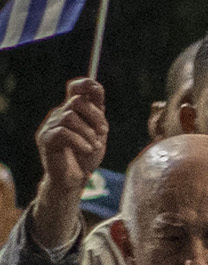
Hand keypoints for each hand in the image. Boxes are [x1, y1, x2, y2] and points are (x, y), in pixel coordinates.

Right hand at [31, 76, 106, 252]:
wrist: (74, 180)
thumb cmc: (86, 157)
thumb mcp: (98, 133)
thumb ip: (97, 114)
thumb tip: (97, 90)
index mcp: (72, 111)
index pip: (75, 88)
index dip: (86, 85)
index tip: (99, 91)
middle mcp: (59, 115)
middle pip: (77, 101)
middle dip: (96, 116)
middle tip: (104, 132)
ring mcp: (50, 126)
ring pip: (70, 116)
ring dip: (88, 132)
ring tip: (95, 146)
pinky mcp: (46, 139)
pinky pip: (64, 132)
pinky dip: (80, 141)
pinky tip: (88, 150)